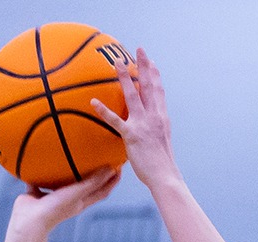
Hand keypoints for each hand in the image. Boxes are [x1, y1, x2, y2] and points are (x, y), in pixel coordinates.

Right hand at [7, 166, 120, 238]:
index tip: (119, 164)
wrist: (28, 222)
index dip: (113, 180)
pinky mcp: (36, 195)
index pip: (102, 190)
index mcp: (80, 202)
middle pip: (85, 185)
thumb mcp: (77, 193)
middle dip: (94, 172)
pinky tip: (38, 159)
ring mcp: (52, 198)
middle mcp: (68, 200)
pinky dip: (40, 172)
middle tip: (99, 155)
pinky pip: (39, 181)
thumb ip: (93, 181)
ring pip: (61, 182)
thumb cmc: (55, 209)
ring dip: (67, 171)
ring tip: (70, 155)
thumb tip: (112, 168)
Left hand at [88, 47, 176, 185]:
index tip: (151, 61)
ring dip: (125, 78)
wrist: (164, 175)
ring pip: (133, 96)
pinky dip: (103, 110)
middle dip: (145, 66)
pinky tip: (93, 102)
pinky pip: (115, 121)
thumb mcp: (160, 141)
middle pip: (149, 86)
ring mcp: (143, 124)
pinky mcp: (132, 135)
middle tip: (139, 50)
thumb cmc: (160, 163)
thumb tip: (147, 128)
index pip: (159, 91)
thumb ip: (153, 130)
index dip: (155, 75)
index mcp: (162, 117)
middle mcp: (154, 116)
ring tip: (117, 64)